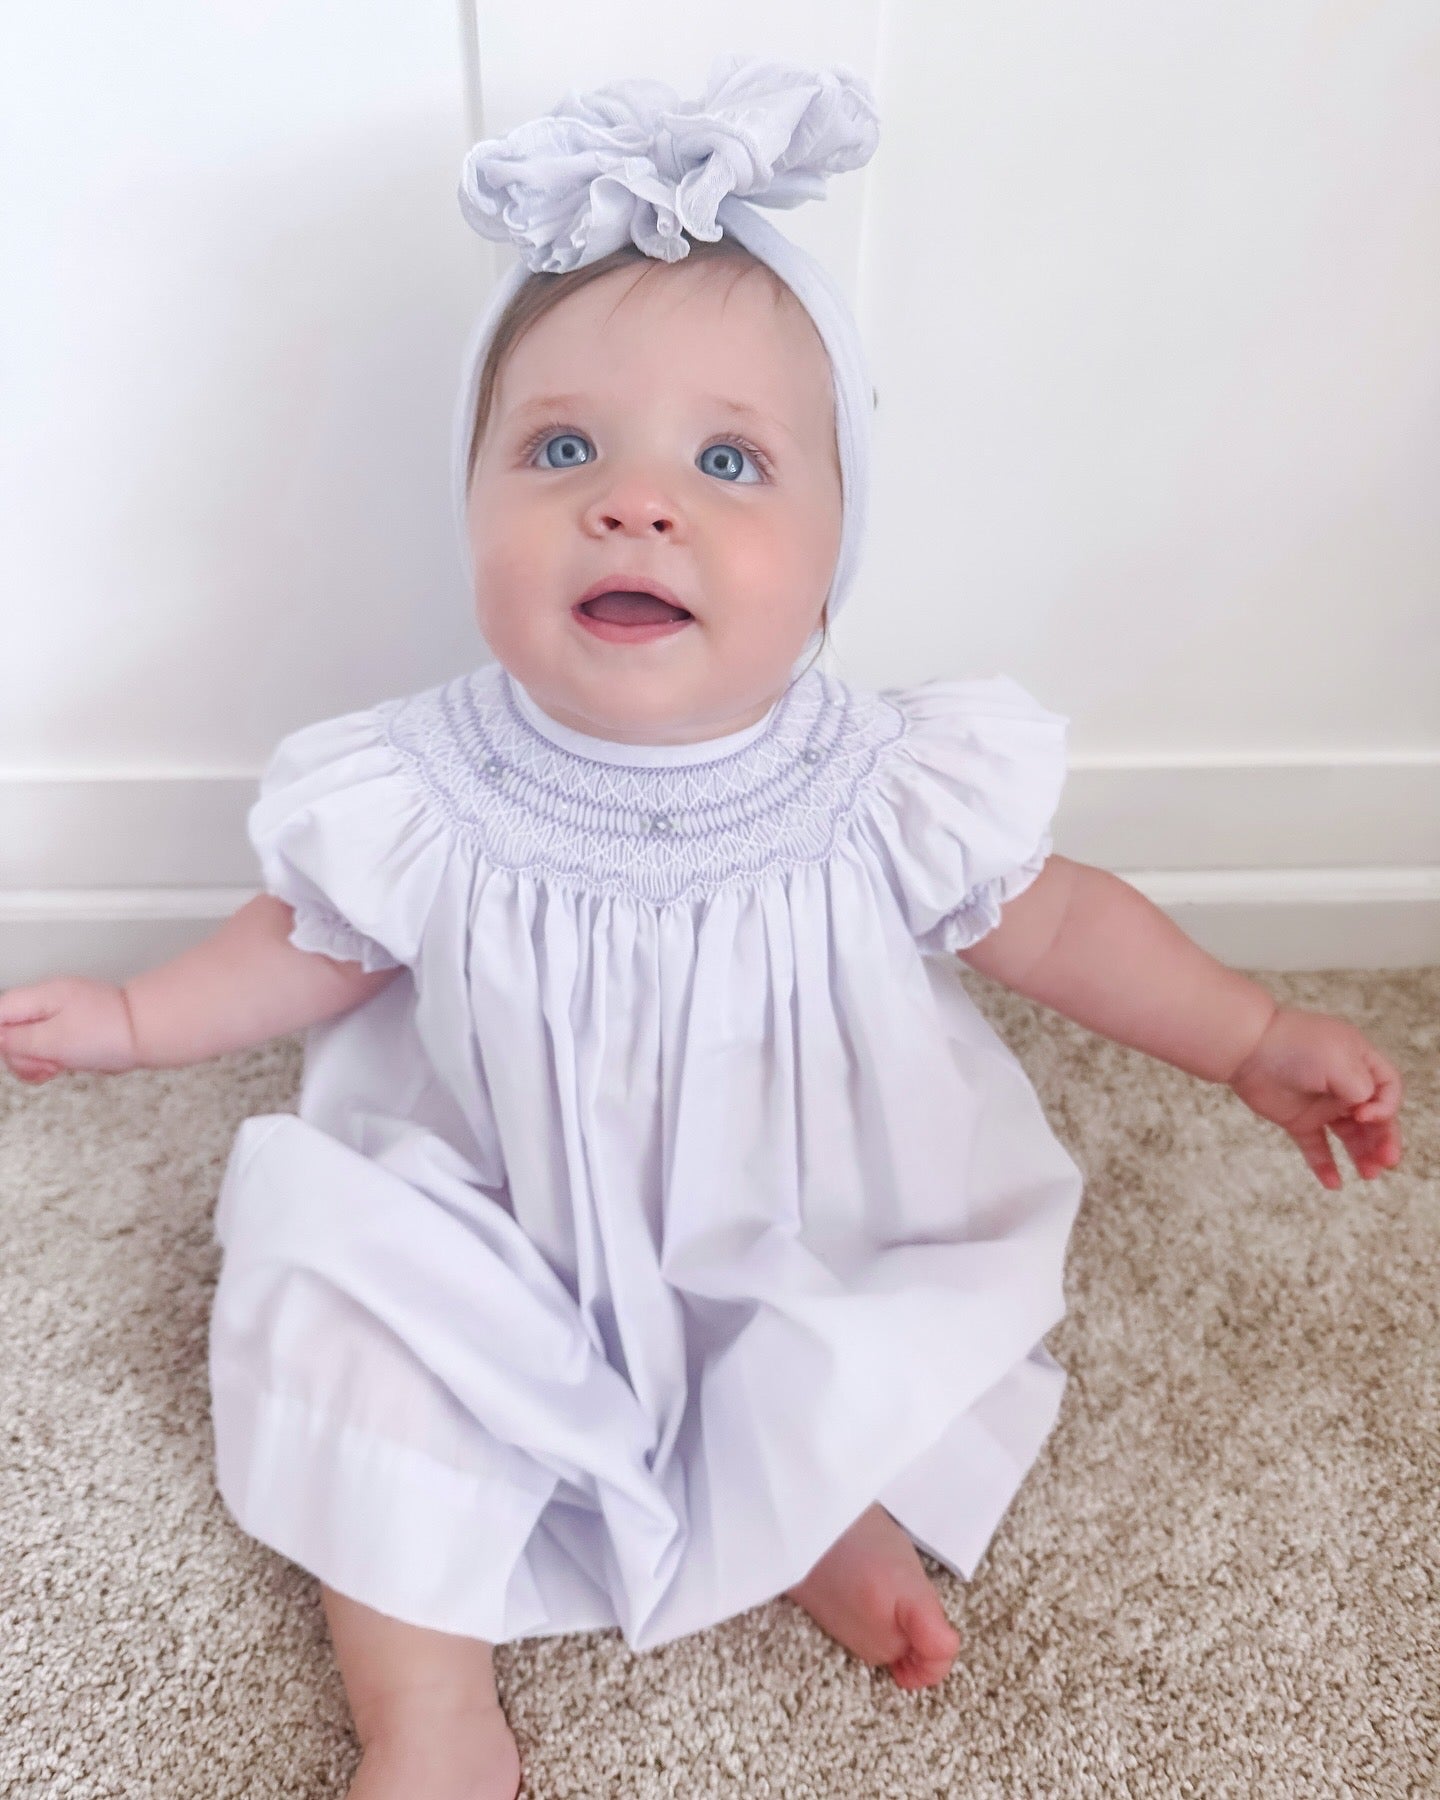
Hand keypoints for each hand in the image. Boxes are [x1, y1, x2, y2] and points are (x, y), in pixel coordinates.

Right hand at [0, 978, 140, 1082]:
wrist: (150, 1033)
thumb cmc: (110, 1033)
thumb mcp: (54, 1041)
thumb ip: (18, 1040)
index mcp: (41, 996)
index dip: (0, 1038)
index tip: (14, 1056)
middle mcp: (49, 1000)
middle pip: (11, 1030)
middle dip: (22, 1054)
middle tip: (47, 1064)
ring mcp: (62, 1014)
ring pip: (30, 1041)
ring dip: (38, 1060)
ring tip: (60, 1065)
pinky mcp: (74, 1028)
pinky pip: (50, 1045)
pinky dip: (53, 1058)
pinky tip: (65, 1066)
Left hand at [1226, 1005, 1403, 1189]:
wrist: (1246, 1049)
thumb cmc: (1294, 1048)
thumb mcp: (1340, 1062)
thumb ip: (1362, 1088)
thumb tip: (1367, 1111)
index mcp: (1359, 1063)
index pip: (1388, 1090)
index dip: (1385, 1108)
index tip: (1363, 1115)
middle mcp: (1343, 1085)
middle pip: (1374, 1118)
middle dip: (1383, 1140)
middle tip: (1387, 1163)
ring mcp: (1320, 1104)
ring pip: (1349, 1135)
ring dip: (1362, 1155)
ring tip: (1369, 1175)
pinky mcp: (1298, 1120)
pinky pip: (1316, 1147)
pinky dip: (1325, 1165)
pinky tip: (1334, 1184)